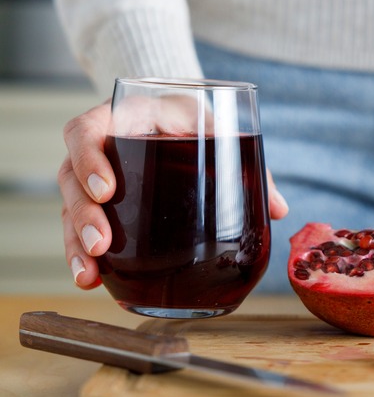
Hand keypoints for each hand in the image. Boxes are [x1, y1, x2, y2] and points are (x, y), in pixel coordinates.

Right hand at [58, 101, 289, 289]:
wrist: (182, 117)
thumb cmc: (197, 122)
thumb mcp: (218, 130)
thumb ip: (248, 167)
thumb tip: (280, 210)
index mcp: (124, 117)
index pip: (87, 130)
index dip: (89, 158)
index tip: (106, 188)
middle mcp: (100, 145)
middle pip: (70, 176)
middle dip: (83, 213)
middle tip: (102, 243)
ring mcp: (94, 175)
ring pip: (69, 206)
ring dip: (76, 241)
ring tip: (90, 271)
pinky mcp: (98, 202)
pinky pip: (79, 225)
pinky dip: (83, 253)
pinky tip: (90, 279)